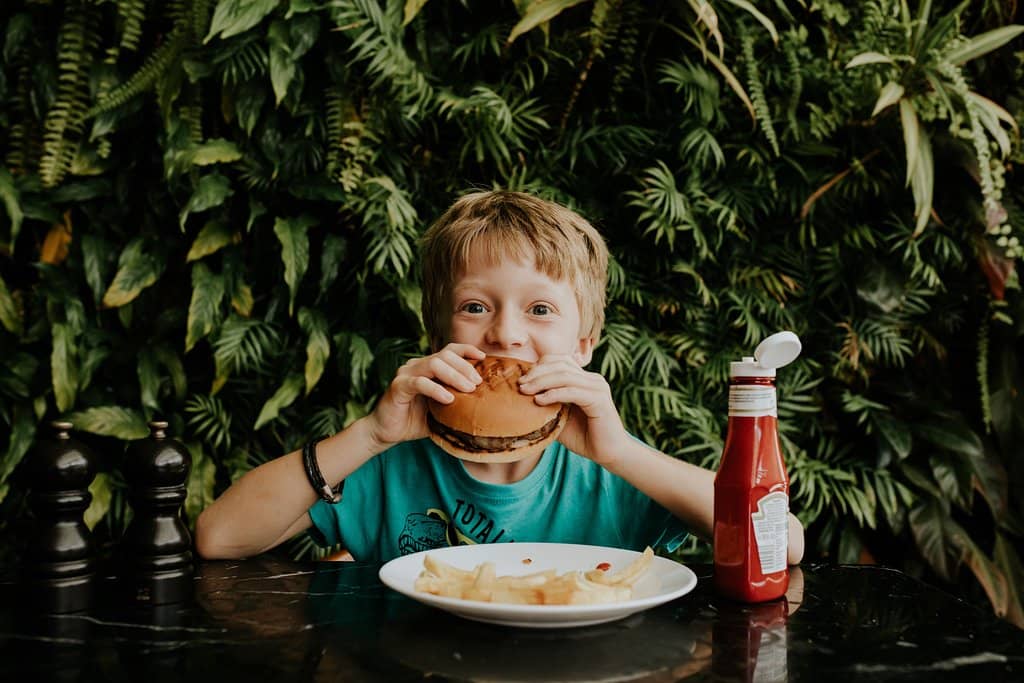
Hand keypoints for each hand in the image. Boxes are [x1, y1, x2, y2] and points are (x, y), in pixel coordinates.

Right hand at [366, 344, 484, 448]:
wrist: (387, 432)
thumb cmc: (416, 421)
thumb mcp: (442, 410)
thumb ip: (457, 402)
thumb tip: (485, 403)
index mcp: (428, 367)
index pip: (449, 351)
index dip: (466, 350)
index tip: (483, 357)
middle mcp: (416, 365)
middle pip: (445, 355)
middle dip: (464, 366)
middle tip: (477, 382)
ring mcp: (406, 374)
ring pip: (433, 364)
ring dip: (454, 375)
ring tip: (468, 389)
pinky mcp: (398, 386)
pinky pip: (419, 383)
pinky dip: (436, 389)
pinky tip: (448, 399)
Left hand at [517, 355, 629, 465]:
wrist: (609, 454)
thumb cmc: (584, 437)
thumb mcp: (560, 418)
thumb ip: (547, 404)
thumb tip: (522, 398)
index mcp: (584, 379)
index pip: (560, 361)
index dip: (539, 366)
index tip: (522, 380)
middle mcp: (592, 379)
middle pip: (560, 364)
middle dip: (537, 372)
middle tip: (520, 384)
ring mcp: (597, 387)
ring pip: (565, 375)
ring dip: (541, 381)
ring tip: (525, 391)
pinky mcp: (599, 400)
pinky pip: (572, 391)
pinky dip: (554, 394)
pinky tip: (540, 401)